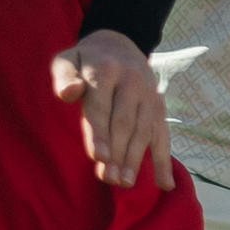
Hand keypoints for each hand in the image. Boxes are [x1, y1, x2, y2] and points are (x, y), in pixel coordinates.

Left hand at [53, 29, 173, 190]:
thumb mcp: (68, 60)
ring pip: (144, 130)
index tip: (99, 157)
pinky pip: (163, 135)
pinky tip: (165, 184)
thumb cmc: (86, 61)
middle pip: (124, 121)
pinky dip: (164, 161)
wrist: (120, 44)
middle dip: (118, 152)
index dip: (100, 132)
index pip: (101, 105)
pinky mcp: (160, 107)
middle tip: (109, 179)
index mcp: (105, 70)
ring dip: (136, 159)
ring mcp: (149, 95)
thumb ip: (64, 76)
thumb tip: (69, 92)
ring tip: (125, 183)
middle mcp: (132, 81)